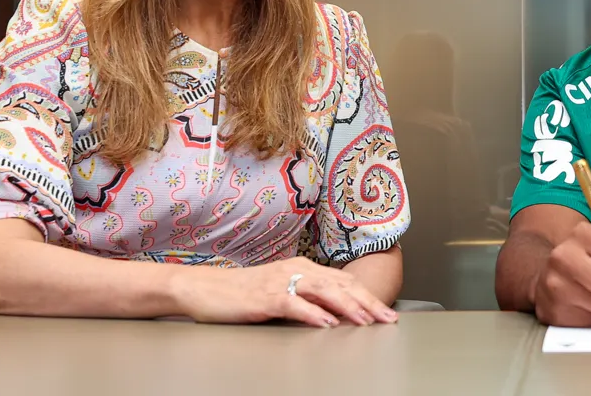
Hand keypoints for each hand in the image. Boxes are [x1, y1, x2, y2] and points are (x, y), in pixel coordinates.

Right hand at [172, 256, 398, 327]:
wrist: (203, 288)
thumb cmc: (240, 293)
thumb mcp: (279, 291)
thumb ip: (306, 297)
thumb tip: (334, 313)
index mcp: (301, 267)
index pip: (342, 282)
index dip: (367, 296)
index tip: (386, 311)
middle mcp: (295, 270)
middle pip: (339, 285)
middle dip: (367, 302)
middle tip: (387, 318)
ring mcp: (280, 282)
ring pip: (322, 292)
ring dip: (347, 307)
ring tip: (365, 320)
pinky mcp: (264, 297)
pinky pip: (294, 304)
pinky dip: (313, 314)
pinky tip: (326, 323)